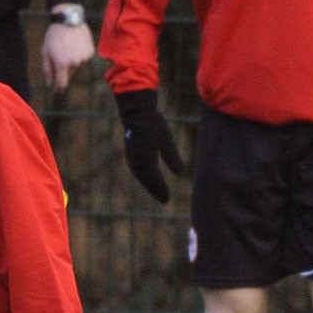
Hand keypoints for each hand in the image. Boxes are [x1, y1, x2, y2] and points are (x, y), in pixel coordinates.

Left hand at [40, 19, 96, 94]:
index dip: (59, 89)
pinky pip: (84, 58)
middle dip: (65, 68)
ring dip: (73, 60)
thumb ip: (47, 69)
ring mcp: (84, 58)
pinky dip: (80, 54)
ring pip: (78, 65)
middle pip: (70, 73)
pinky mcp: (90, 52)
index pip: (62, 84)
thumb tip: (50, 84)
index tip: (57, 91)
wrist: (68, 19)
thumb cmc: (54, 35)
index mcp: (61, 64)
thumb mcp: (45, 51)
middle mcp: (74, 63)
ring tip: (69, 46)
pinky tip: (76, 43)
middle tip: (61, 53)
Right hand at [115, 88, 184, 202]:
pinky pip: (138, 171)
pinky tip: (150, 181)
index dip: (160, 189)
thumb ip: (172, 156)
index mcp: (145, 158)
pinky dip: (145, 178)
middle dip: (155, 190)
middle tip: (165, 200)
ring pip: (142, 176)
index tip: (167, 199)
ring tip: (159, 194)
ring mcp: (132, 158)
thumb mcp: (165, 139)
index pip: (154, 178)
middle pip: (147, 180)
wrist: (136, 112)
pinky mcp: (131, 154)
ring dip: (150, 186)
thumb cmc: (153, 124)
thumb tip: (180, 173)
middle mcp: (136, 161)